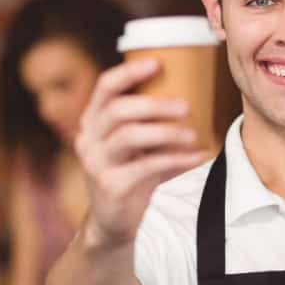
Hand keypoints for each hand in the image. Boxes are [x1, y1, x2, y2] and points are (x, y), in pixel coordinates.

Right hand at [74, 58, 208, 249]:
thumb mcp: (134, 146)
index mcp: (92, 121)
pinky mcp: (110, 185)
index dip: (130, 72)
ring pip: (129, 136)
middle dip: (154, 104)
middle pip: (118, 110)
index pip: (105, 87)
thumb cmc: (130, 174)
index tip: (157, 63)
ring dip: (166, 131)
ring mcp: (96, 163)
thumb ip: (151, 123)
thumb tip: (196, 94)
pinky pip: (146, 166)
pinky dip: (175, 159)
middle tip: (185, 106)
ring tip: (192, 134)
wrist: (113, 221)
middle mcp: (88, 139)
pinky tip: (196, 156)